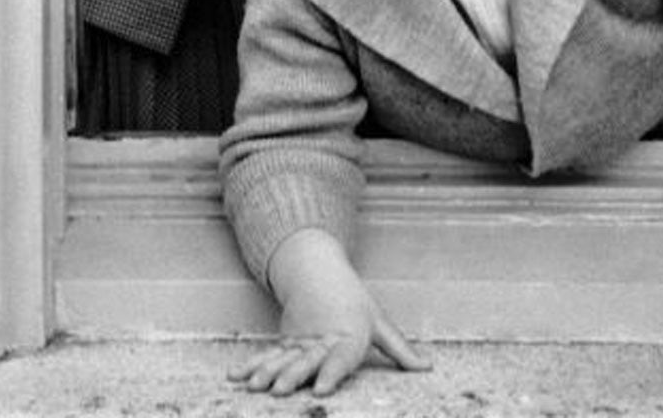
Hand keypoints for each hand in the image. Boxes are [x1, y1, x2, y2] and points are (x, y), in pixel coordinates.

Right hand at [227, 229, 430, 396]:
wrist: (320, 272)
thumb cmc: (356, 303)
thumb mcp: (379, 322)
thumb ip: (399, 349)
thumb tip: (428, 367)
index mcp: (348, 336)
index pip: (341, 357)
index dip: (332, 372)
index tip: (322, 388)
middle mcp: (321, 340)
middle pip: (307, 360)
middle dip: (292, 376)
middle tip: (280, 391)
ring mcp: (300, 341)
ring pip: (283, 358)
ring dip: (267, 372)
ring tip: (253, 386)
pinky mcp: (285, 342)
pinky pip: (268, 355)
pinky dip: (251, 365)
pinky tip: (235, 377)